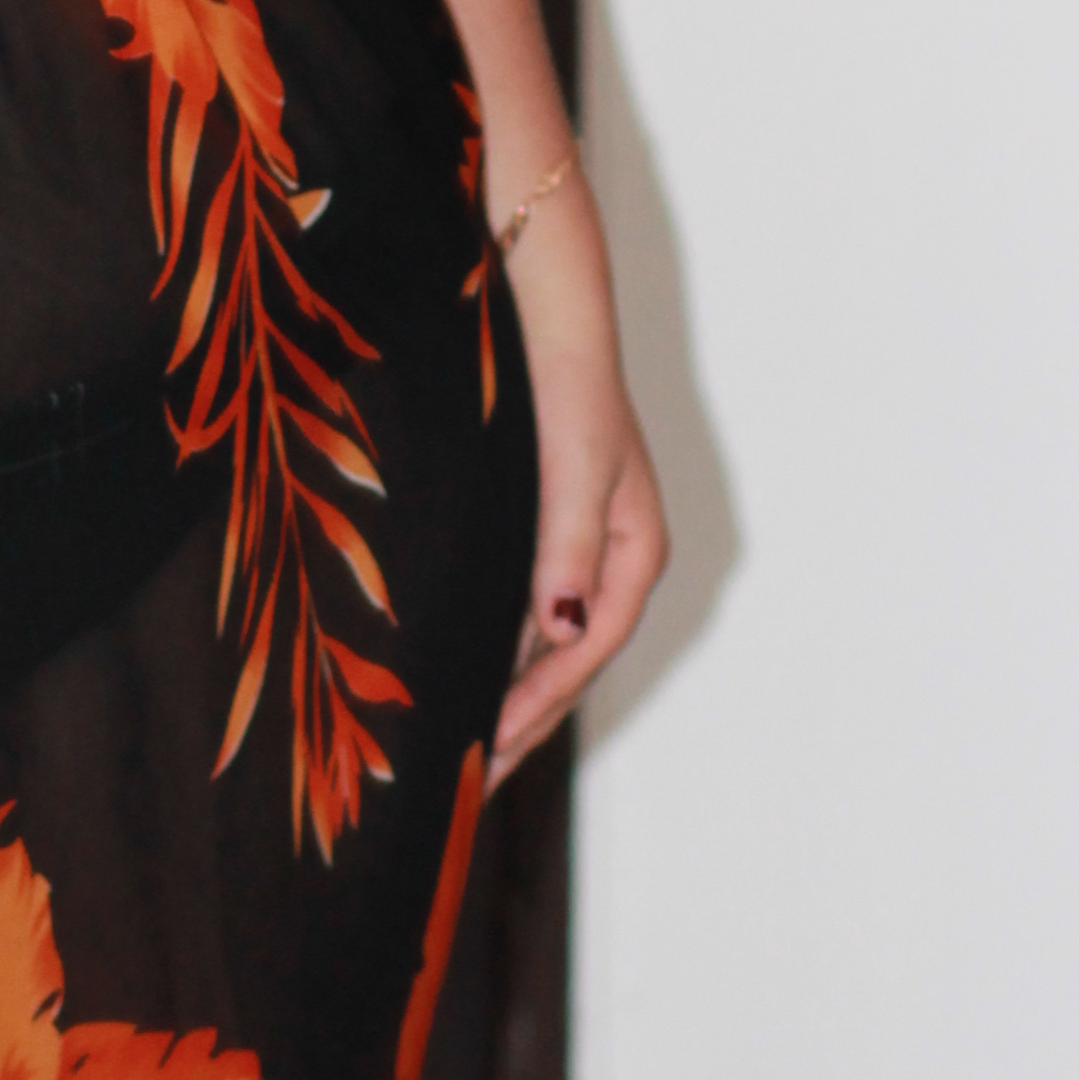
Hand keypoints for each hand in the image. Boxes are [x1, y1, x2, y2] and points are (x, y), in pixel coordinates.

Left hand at [487, 171, 666, 785]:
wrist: (539, 298)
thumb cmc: (562, 378)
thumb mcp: (571, 463)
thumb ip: (565, 547)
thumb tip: (562, 631)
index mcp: (632, 550)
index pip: (581, 652)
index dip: (534, 708)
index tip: (483, 753)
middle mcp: (606, 553)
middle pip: (562, 658)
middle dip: (516, 717)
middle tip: (460, 781)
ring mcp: (571, 538)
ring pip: (535, 635)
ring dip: (499, 684)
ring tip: (447, 742)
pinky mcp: (535, 520)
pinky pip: (514, 600)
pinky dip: (486, 638)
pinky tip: (447, 660)